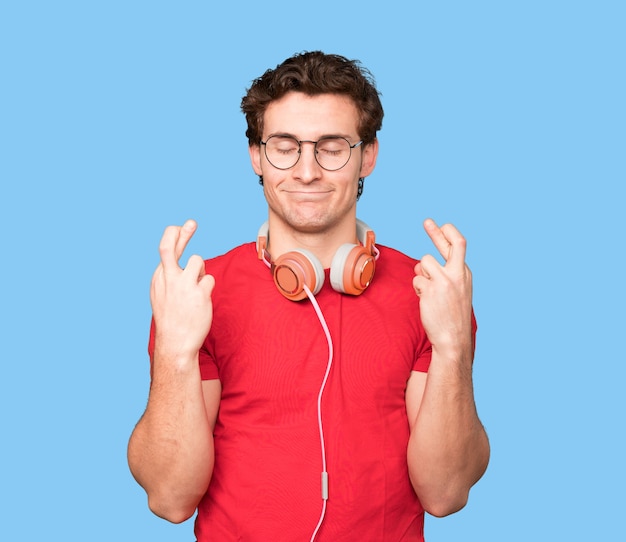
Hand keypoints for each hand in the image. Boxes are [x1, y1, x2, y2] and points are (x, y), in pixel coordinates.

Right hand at [150, 220, 214, 361]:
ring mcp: (183, 284)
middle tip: (191, 222)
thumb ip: (171, 276)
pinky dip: (207, 288)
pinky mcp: (199, 292)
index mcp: (159, 278)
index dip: (175, 236)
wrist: (176, 342)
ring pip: (198, 260)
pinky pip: (209, 279)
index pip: (165, 250)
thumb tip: (184, 259)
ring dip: (200, 271)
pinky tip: (201, 301)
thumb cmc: (172, 318)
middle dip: (181, 233)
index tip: (181, 226)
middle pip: (170, 247)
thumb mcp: (163, 294)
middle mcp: (168, 278)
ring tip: (195, 289)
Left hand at [413, 219, 472, 357]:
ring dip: (421, 274)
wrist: (453, 338)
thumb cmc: (452, 316)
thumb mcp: (457, 291)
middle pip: (450, 244)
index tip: (441, 225)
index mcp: (464, 273)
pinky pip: (416, 279)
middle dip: (437, 232)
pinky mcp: (431, 289)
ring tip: (428, 291)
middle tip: (427, 221)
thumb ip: (444, 274)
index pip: (459, 245)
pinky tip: (426, 300)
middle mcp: (457, 274)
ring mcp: (444, 280)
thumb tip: (422, 263)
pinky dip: (418, 288)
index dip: (448, 234)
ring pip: (423, 263)